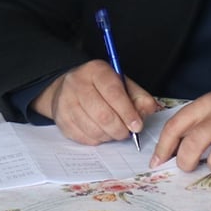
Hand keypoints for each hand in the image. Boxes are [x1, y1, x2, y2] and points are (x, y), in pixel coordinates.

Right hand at [32, 60, 158, 144]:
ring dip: (109, 136)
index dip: (127, 112)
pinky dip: (98, 139)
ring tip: (114, 131)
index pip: (113, 93)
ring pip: (93, 129)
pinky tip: (101, 132)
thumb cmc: (100, 87)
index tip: (137, 126)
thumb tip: (149, 109)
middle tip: (127, 133)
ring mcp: (65, 102)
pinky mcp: (61, 120)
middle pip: (102, 115)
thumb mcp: (122, 84)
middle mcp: (77, 84)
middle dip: (120, 129)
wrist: (67, 89)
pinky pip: (84, 138)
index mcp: (96, 70)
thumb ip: (138, 96)